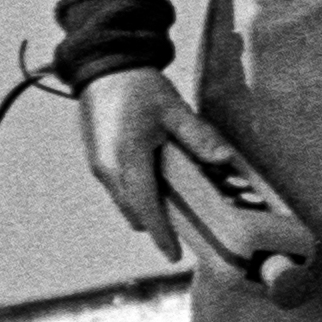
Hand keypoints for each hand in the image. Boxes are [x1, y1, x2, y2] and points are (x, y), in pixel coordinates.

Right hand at [77, 68, 319, 301]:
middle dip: (157, 223)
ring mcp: (99, 166)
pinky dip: (136, 193)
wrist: (103, 66)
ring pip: (124, 203)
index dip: (161, 234)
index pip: (146, 208)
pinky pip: (118, 189)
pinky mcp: (97, 160)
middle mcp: (108, 169)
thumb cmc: (139, 86)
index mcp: (128, 159)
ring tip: (176, 200)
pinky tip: (157, 178)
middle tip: (188, 222)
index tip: (173, 255)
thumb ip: (199, 137)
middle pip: (134, 212)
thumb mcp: (174, 109)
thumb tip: (224, 159)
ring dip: (146, 208)